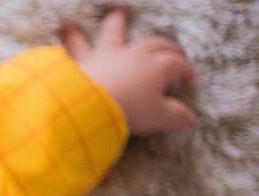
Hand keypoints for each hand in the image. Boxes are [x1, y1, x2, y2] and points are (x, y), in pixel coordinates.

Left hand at [62, 9, 196, 134]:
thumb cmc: (128, 109)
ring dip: (116, 24)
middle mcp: (133, 55)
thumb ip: (175, 117)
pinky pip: (77, 46)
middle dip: (167, 47)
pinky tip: (68, 29)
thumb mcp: (158, 117)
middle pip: (154, 45)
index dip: (185, 70)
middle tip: (174, 49)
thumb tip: (189, 119)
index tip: (189, 78)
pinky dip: (74, 38)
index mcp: (156, 68)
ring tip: (116, 14)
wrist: (91, 105)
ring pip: (114, 35)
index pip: (176, 65)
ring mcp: (108, 55)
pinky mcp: (83, 62)